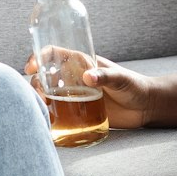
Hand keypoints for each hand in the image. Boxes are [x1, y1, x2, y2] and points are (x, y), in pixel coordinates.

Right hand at [22, 47, 154, 127]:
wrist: (144, 107)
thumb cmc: (135, 86)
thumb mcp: (121, 78)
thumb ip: (106, 76)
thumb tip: (88, 76)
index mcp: (81, 62)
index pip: (53, 53)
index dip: (39, 56)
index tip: (31, 67)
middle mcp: (73, 77)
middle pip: (45, 75)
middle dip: (36, 83)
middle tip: (41, 95)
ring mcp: (74, 95)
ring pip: (48, 94)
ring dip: (39, 99)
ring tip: (43, 108)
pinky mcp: (78, 112)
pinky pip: (58, 112)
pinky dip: (48, 115)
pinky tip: (46, 121)